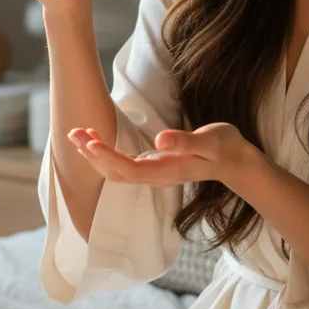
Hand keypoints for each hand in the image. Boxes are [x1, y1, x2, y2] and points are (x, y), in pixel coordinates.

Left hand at [67, 121, 258, 188]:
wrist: (236, 162)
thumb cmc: (224, 148)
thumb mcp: (210, 141)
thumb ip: (185, 142)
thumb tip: (159, 140)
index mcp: (166, 170)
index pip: (128, 169)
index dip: (107, 157)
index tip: (89, 140)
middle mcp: (156, 175)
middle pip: (115, 173)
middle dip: (92, 155)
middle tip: (73, 132)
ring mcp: (154, 171)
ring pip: (116, 170)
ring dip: (95, 155)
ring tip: (77, 134)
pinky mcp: (154, 164)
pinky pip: (123, 163)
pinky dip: (106, 152)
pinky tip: (97, 138)